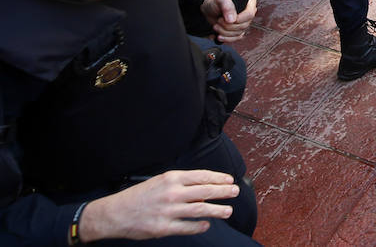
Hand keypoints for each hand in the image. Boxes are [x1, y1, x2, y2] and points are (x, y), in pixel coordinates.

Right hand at [77, 169, 240, 240]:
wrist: (114, 213)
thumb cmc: (137, 196)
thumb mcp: (159, 182)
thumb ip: (180, 184)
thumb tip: (203, 190)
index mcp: (171, 178)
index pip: (202, 176)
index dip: (219, 178)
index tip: (229, 180)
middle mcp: (171, 193)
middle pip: (205, 191)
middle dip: (223, 191)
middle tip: (234, 192)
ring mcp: (168, 211)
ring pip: (200, 209)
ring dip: (217, 210)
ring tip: (227, 210)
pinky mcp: (163, 227)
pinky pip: (187, 227)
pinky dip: (199, 226)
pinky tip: (206, 224)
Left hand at [200, 0, 254, 41]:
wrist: (209, 10)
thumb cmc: (216, 2)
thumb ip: (227, 6)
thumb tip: (232, 19)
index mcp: (248, 3)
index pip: (249, 14)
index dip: (239, 19)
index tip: (228, 20)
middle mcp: (247, 14)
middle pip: (243, 26)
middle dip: (228, 26)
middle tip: (218, 20)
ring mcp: (243, 23)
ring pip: (238, 33)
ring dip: (224, 32)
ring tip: (216, 26)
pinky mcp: (238, 31)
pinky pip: (235, 39)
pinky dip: (226, 38)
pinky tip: (218, 35)